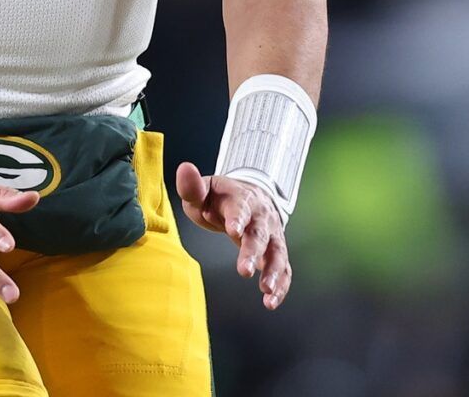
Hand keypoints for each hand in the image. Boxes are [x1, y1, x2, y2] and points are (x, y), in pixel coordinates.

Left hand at [174, 160, 290, 308]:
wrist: (249, 196)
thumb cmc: (218, 198)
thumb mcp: (203, 191)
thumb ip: (192, 186)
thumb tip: (184, 168)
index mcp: (240, 199)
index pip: (240, 208)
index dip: (237, 218)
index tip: (233, 230)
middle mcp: (261, 216)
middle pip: (260, 233)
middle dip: (253, 252)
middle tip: (245, 271)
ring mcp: (272, 234)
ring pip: (277, 252)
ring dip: (273, 272)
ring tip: (266, 291)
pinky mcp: (276, 250)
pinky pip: (284, 268)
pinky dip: (281, 285)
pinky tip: (271, 302)